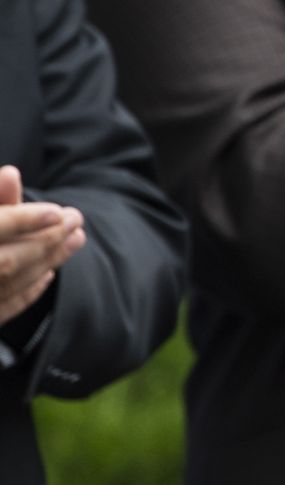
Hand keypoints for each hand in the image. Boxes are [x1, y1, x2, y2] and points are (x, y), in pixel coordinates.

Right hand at [0, 164, 85, 324]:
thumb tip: (11, 174)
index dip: (23, 219)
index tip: (57, 210)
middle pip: (5, 261)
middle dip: (45, 240)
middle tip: (76, 219)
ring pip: (8, 284)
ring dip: (46, 261)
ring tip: (75, 238)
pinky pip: (1, 311)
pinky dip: (27, 292)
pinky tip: (48, 274)